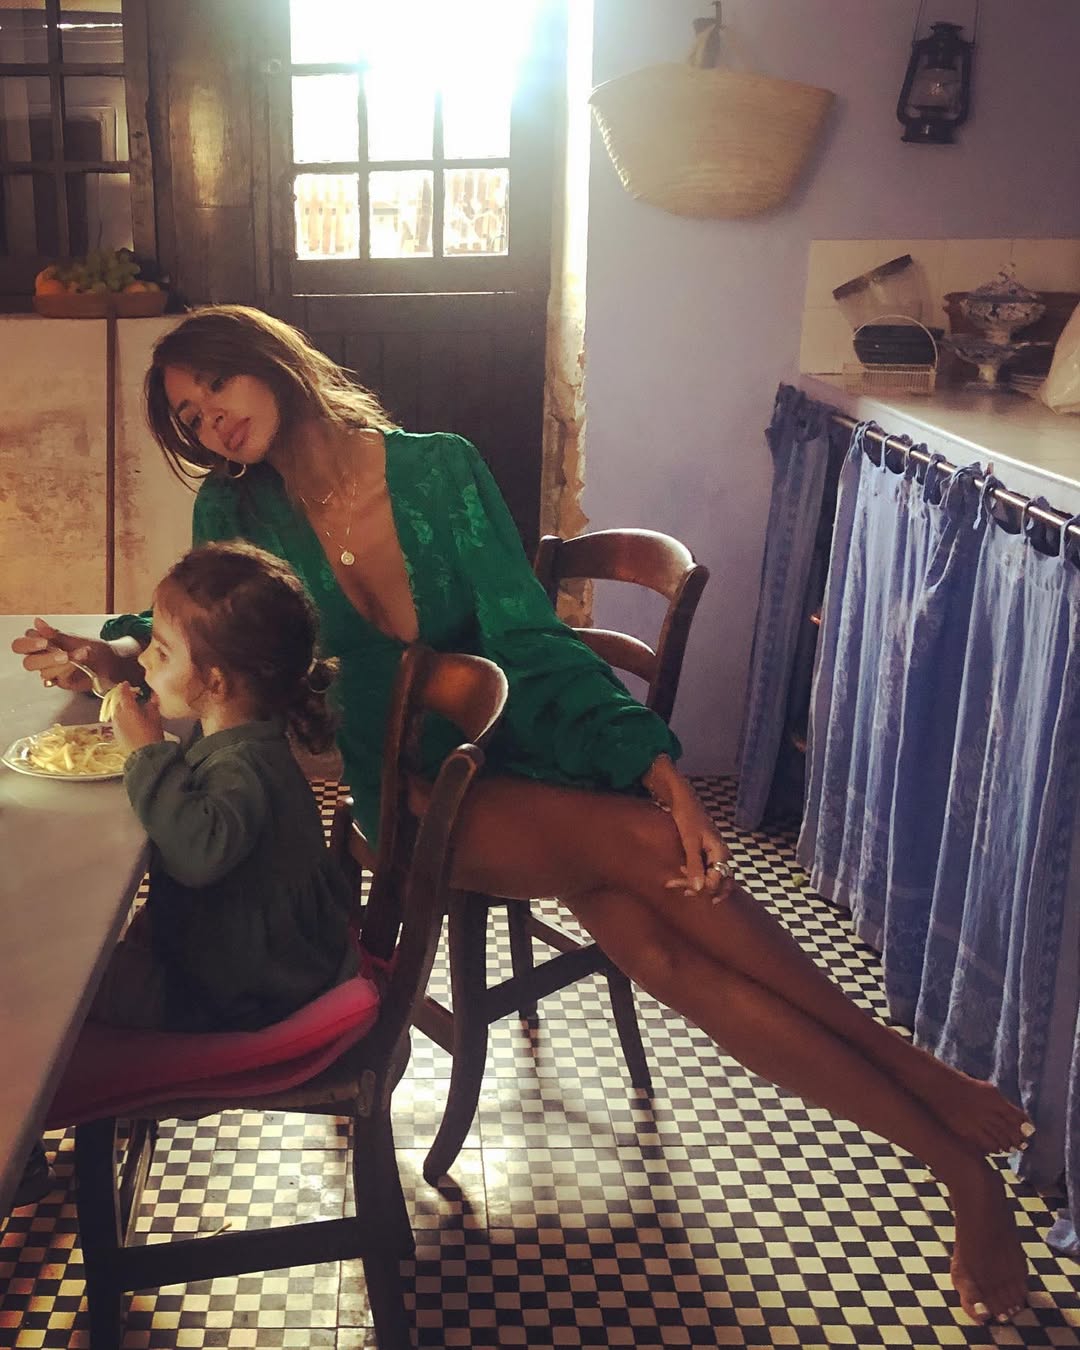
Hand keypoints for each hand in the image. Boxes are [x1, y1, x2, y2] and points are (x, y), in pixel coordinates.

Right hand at [11, 619, 140, 691]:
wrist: (111, 662)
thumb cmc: (92, 648)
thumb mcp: (73, 638)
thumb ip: (54, 634)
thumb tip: (37, 621)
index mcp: (41, 644)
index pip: (21, 646)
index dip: (28, 644)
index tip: (44, 641)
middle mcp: (43, 659)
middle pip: (28, 663)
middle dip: (45, 658)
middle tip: (63, 654)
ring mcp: (52, 672)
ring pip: (44, 672)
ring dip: (63, 664)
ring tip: (82, 654)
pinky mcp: (62, 683)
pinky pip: (58, 680)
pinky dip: (68, 671)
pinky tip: (77, 665)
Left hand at [110, 683, 162, 755]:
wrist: (145, 756)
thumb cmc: (152, 735)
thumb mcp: (155, 718)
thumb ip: (152, 706)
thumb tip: (151, 698)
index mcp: (128, 709)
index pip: (123, 693)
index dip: (124, 687)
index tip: (127, 684)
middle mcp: (118, 715)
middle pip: (118, 702)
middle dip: (123, 697)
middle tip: (132, 696)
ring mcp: (115, 725)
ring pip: (116, 711)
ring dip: (122, 708)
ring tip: (131, 708)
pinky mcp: (116, 734)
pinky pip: (117, 721)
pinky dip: (122, 717)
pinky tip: (129, 720)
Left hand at [642, 755, 734, 901]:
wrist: (684, 799)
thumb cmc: (687, 817)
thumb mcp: (689, 842)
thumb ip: (694, 865)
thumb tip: (700, 889)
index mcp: (721, 852)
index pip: (717, 881)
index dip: (702, 888)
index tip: (684, 889)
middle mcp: (722, 854)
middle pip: (720, 882)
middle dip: (702, 890)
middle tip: (683, 892)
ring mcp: (715, 853)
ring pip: (715, 877)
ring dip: (699, 884)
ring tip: (683, 889)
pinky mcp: (708, 851)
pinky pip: (708, 869)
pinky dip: (697, 875)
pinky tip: (683, 873)